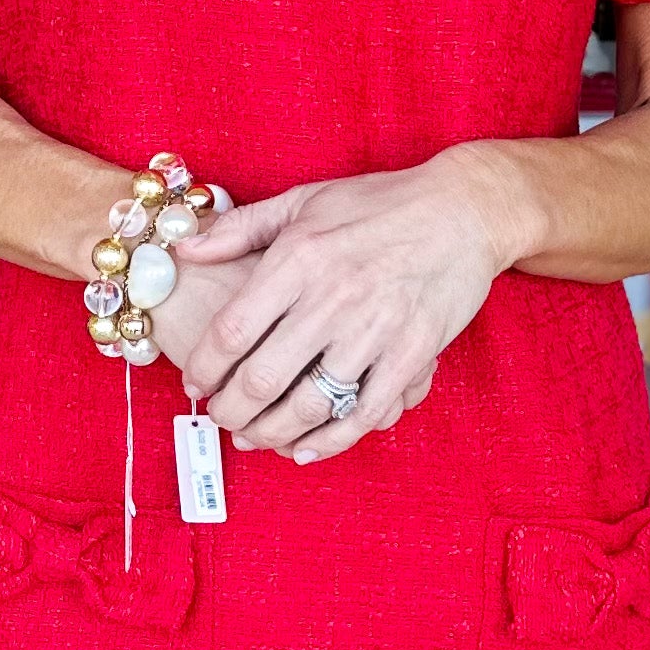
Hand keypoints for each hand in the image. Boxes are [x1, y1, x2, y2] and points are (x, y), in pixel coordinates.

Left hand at [161, 154, 530, 461]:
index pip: (231, 331)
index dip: (204, 369)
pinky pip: (363, 413)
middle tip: (222, 418)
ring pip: (309, 404)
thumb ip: (241, 227)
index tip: (195, 384)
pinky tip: (305, 449)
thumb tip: (184, 250)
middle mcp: (332, 297)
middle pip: (262, 377)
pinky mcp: (412, 353)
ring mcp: (375, 329)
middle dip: (231, 411)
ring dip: (272, 432)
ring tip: (255, 436)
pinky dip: (329, 441)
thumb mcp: (306, 200)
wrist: (465, 210)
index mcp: (299, 258)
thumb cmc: (380, 203)